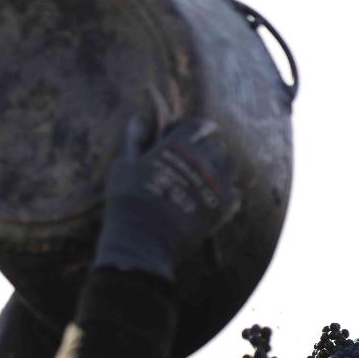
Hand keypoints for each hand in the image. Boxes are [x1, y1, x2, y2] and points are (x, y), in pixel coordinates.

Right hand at [92, 106, 239, 282]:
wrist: (143, 241)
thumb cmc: (127, 200)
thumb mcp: (124, 166)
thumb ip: (136, 139)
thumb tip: (141, 116)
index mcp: (179, 146)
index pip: (198, 125)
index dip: (194, 127)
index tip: (190, 132)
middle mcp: (204, 161)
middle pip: (216, 144)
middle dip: (206, 147)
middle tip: (191, 158)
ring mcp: (216, 184)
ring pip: (229, 166)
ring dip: (218, 167)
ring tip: (202, 177)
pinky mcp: (223, 207)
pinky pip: (234, 192)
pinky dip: (225, 192)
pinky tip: (208, 198)